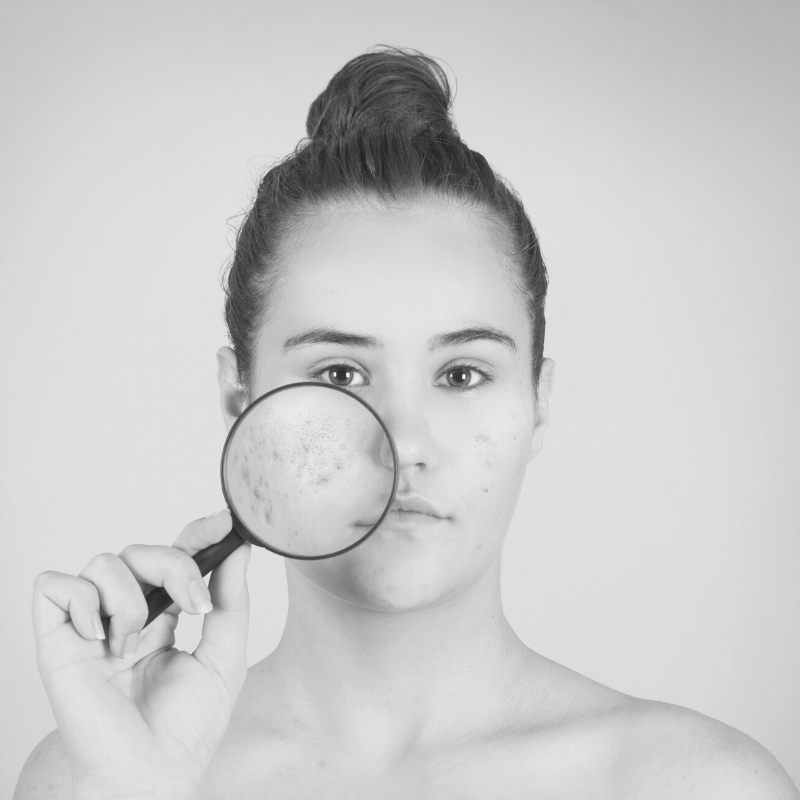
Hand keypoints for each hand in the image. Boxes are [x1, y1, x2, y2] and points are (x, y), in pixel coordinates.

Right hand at [32, 511, 250, 799]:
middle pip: (141, 550)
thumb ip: (232, 600)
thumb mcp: (225, 655)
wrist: (153, 773)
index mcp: (163, 616)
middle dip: (175, 565)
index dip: (194, 534)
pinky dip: (82, 601)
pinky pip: (56, 585)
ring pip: (104, 561)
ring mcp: (91, 626)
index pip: (172, 557)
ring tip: (135, 644)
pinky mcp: (57, 641)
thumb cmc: (186, 727)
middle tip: (195, 606)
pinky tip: (100, 638)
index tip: (222, 521)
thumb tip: (239, 549)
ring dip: (132, 598)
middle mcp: (125, 615)